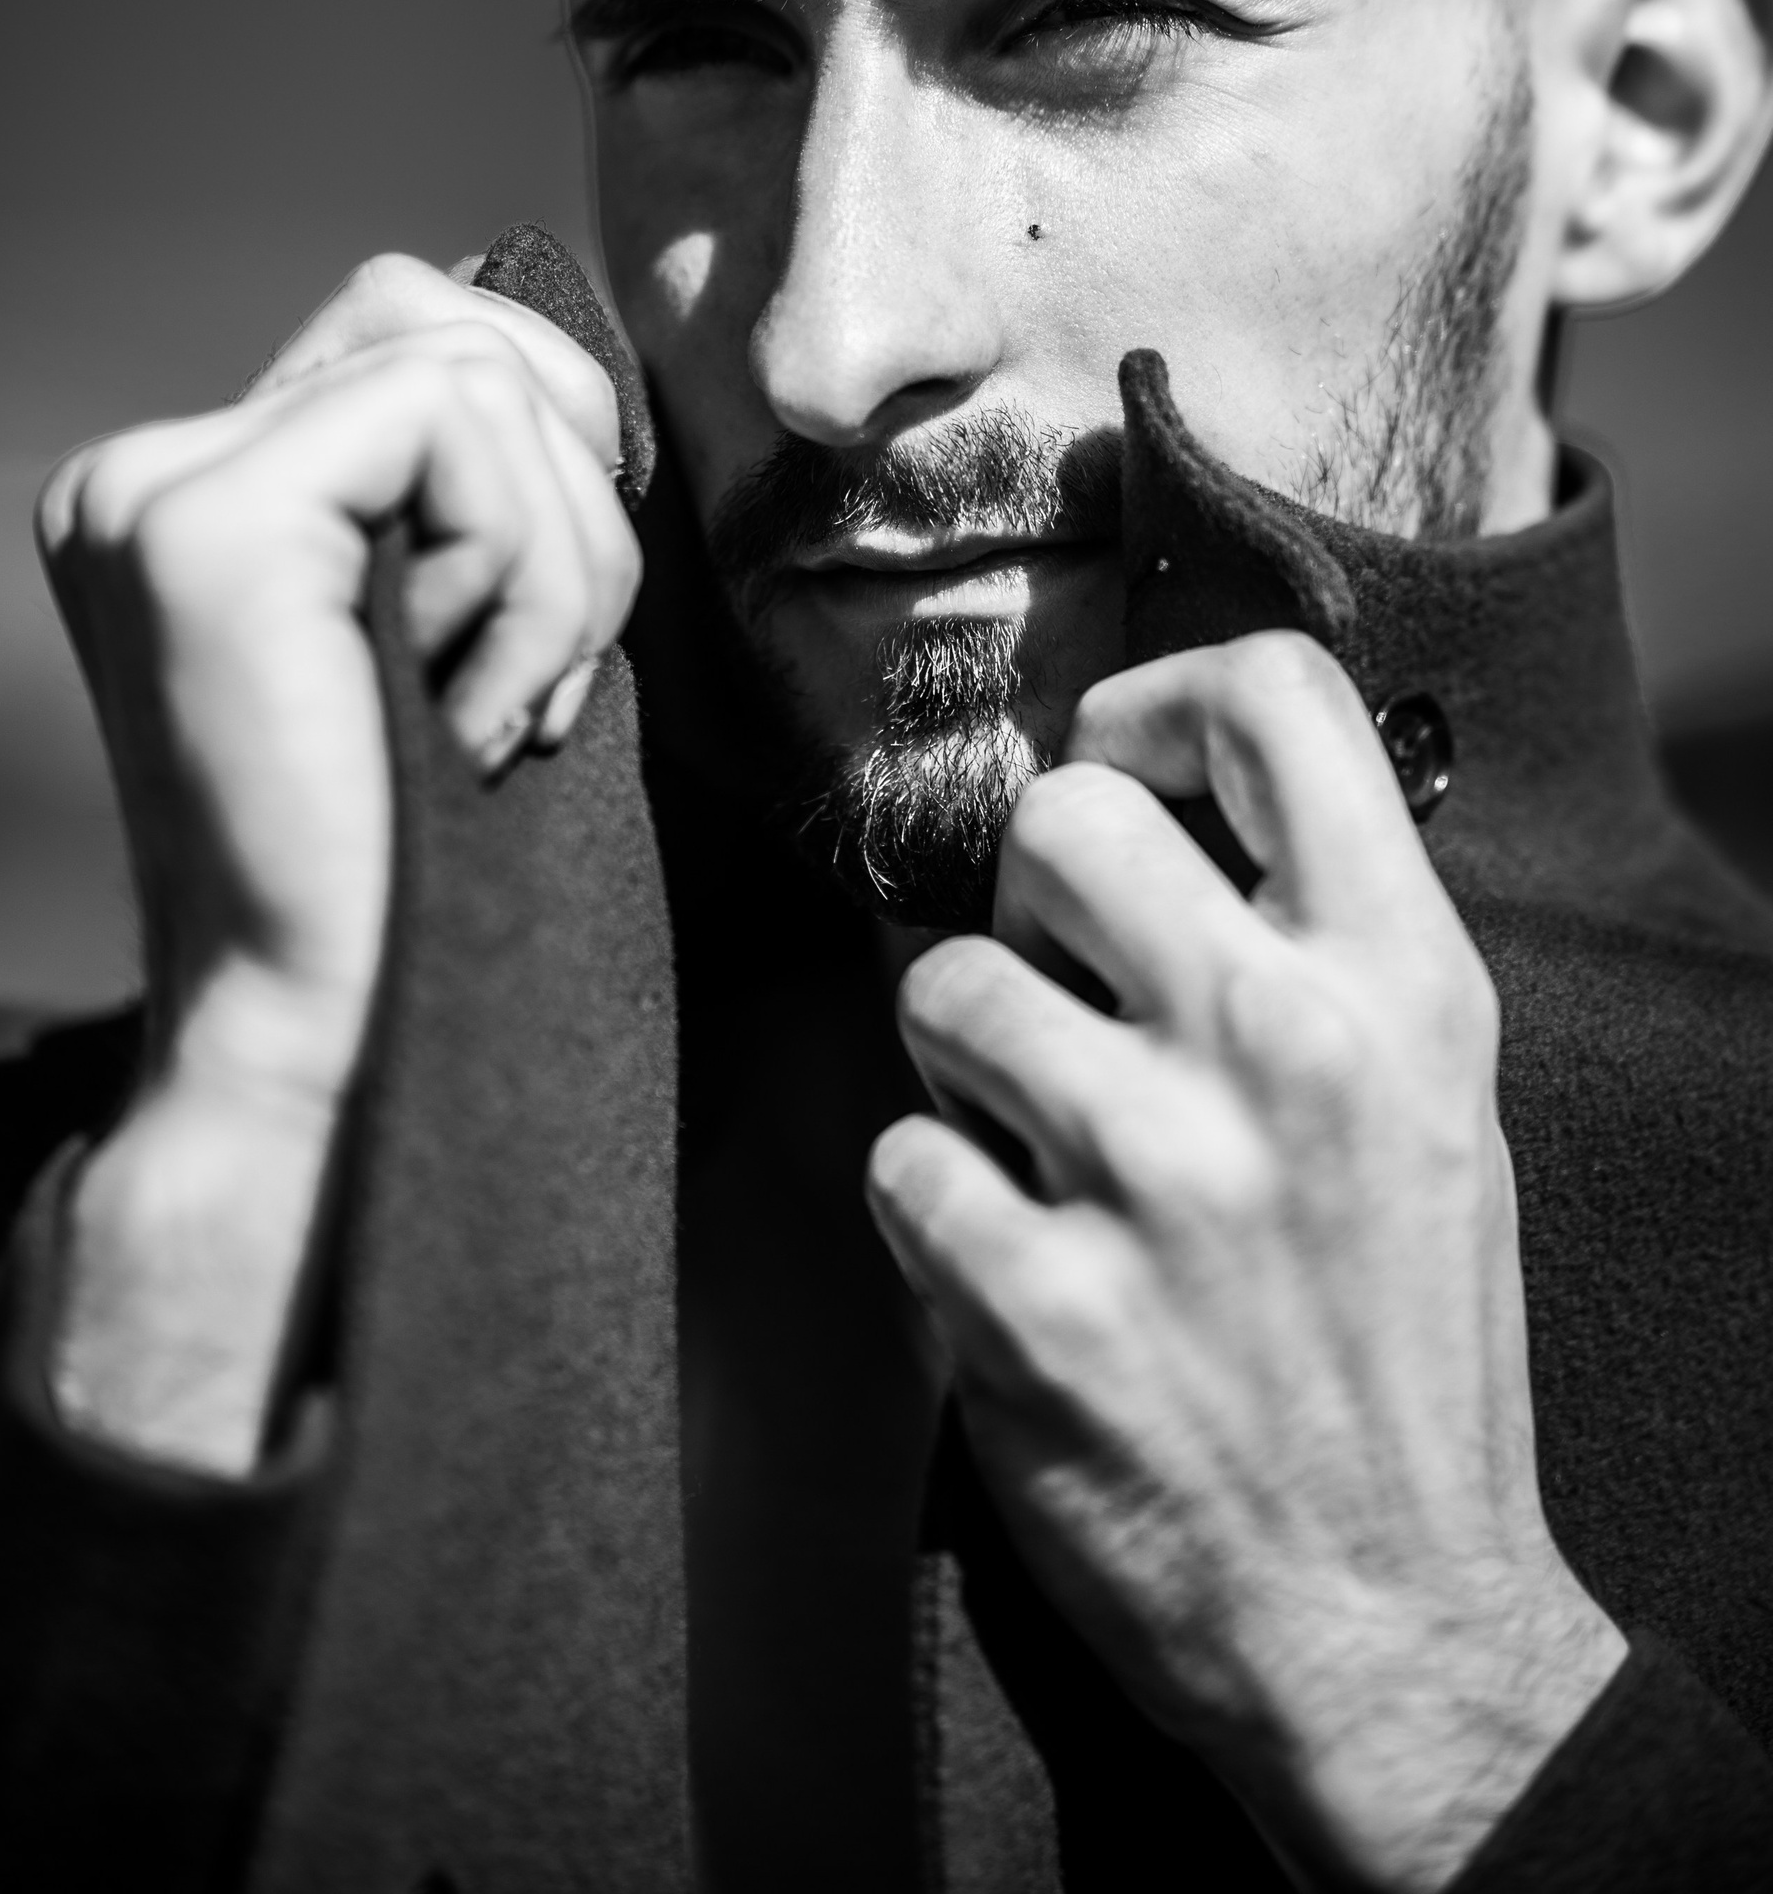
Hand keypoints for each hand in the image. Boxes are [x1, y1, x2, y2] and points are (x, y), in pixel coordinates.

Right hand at [42, 252, 639, 1471]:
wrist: (337, 1047)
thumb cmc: (437, 865)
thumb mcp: (463, 626)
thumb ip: (468, 483)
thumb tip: (570, 354)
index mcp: (195, 494)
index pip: (423, 331)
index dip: (546, 464)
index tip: (530, 655)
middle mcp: (145, 474)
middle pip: (448, 321)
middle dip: (568, 493)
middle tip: (533, 680)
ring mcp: (155, 491)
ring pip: (473, 371)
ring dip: (561, 560)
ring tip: (497, 712)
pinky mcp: (206, 529)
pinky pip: (458, 419)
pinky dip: (532, 574)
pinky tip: (476, 713)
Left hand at [868, 632, 1623, 1890]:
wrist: (1397, 1630)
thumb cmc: (1400, 1348)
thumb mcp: (1432, 1106)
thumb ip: (1314, 941)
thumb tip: (1145, 805)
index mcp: (1402, 983)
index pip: (1277, 700)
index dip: (1158, 704)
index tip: (1120, 764)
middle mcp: (1282, 1047)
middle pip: (1058, 817)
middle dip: (1028, 900)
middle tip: (1062, 991)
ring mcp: (1155, 1175)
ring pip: (940, 985)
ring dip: (965, 1068)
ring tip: (1044, 1153)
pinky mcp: (1037, 1307)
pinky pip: (897, 1161)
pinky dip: (932, 1212)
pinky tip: (1017, 1269)